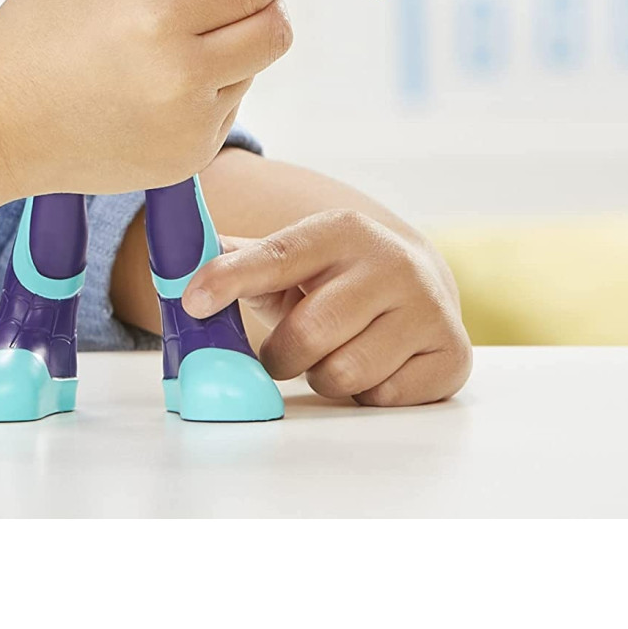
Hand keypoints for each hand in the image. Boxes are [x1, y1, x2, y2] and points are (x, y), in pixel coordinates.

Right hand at [0, 0, 294, 199]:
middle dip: (265, 4)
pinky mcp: (188, 158)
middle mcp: (184, 79)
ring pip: (254, 70)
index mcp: (158, 20)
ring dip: (235, 46)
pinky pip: (229, 109)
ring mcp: (190, 126)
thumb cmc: (30, 43)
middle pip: (274, 32)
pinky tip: (160, 79)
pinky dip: (212, 88)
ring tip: (175, 38)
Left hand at [181, 209, 471, 405]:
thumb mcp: (293, 258)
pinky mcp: (451, 353)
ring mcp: (427, 306)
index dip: (230, 278)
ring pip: (343, 373)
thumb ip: (239, 260)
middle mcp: (391, 261)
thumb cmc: (335, 278)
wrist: (420, 284)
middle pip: (307, 335)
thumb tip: (176, 265)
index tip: (193, 300)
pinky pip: (382, 399)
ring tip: (336, 353)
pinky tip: (376, 365)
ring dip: (325, 377)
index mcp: (342, 230)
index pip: (275, 256)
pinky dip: (368, 394)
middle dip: (282, 356)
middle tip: (284, 353)